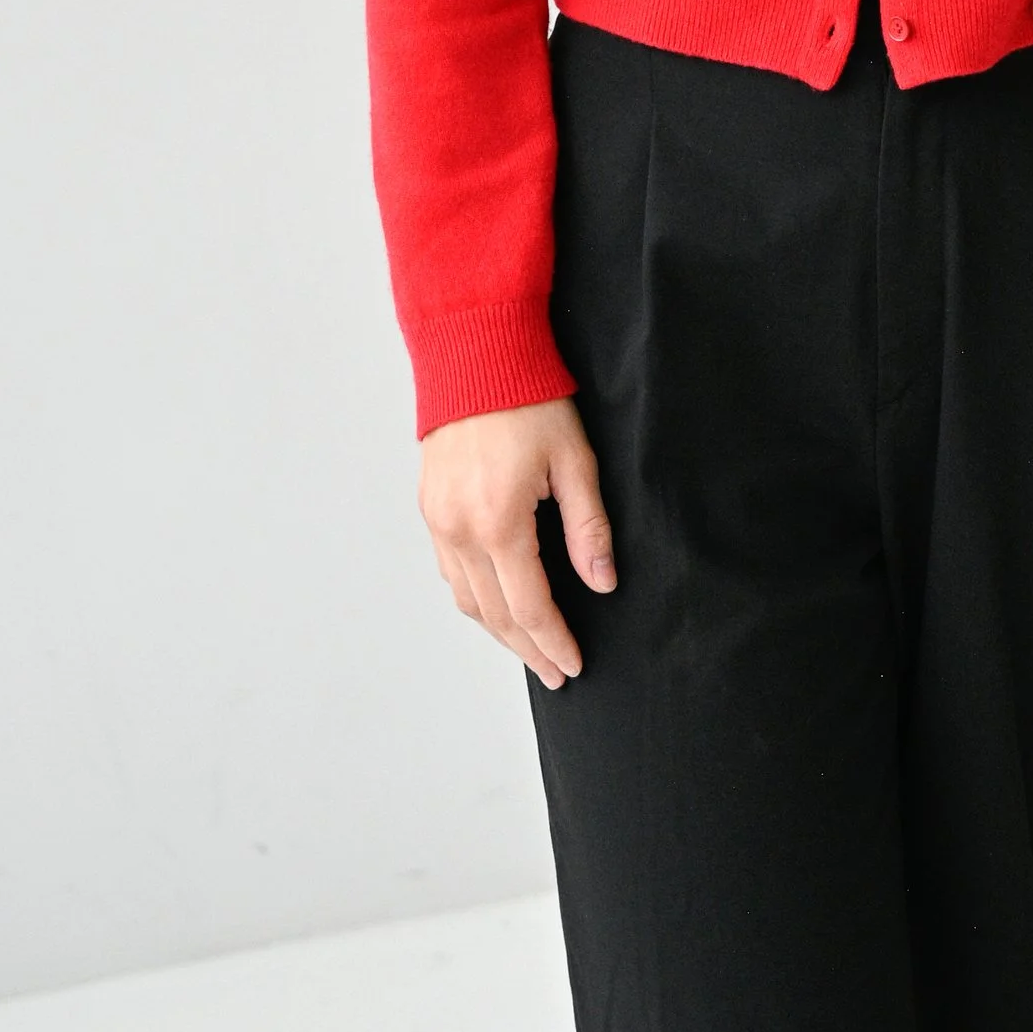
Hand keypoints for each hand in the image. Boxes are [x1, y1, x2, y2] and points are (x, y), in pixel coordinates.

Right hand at [417, 395, 615, 690]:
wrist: (476, 358)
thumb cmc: (530, 401)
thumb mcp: (575, 462)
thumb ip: (588, 528)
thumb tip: (602, 582)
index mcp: (498, 523)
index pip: (530, 606)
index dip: (554, 642)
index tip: (573, 665)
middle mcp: (459, 530)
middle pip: (495, 615)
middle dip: (528, 650)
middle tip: (556, 674)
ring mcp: (438, 521)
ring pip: (467, 600)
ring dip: (499, 631)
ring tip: (531, 648)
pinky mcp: (430, 509)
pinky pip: (450, 573)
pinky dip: (475, 599)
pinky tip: (497, 603)